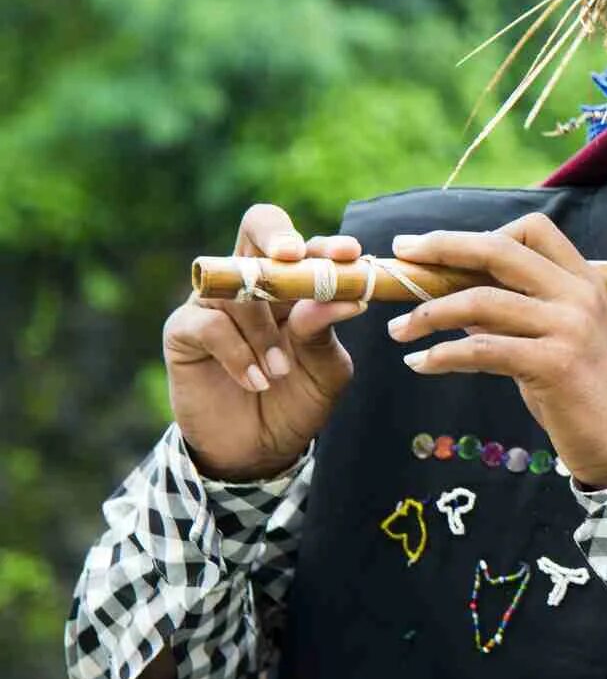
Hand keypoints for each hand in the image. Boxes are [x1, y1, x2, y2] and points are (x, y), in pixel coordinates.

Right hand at [166, 205, 365, 481]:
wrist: (257, 450)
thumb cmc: (297, 400)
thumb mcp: (326, 370)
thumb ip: (327, 332)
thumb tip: (343, 298)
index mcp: (294, 285)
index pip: (305, 244)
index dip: (324, 242)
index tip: (349, 254)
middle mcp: (253, 282)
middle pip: (257, 228)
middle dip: (277, 236)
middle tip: (293, 256)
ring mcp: (216, 301)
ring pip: (238, 286)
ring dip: (265, 330)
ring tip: (281, 371)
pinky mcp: (185, 329)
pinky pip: (211, 324)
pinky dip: (239, 353)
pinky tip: (257, 381)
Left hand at [386, 215, 606, 489]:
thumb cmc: (588, 393)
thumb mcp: (558, 340)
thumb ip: (516, 315)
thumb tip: (458, 303)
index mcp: (586, 281)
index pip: (532, 230)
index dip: (480, 233)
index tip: (441, 248)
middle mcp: (579, 295)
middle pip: (499, 250)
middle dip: (442, 247)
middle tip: (401, 255)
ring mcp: (569, 328)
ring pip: (481, 300)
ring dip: (429, 313)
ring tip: (398, 329)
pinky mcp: (555, 365)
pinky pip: (481, 350)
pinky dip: (441, 355)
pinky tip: (420, 364)